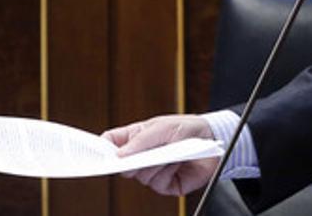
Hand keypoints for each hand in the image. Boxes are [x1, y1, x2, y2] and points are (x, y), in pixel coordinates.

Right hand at [101, 114, 218, 195]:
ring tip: (169, 153)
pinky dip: (165, 172)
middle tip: (142, 154)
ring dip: (154, 165)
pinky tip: (176, 163)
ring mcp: (152, 171)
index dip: (101, 149)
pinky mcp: (165, 184)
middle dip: (131, 161)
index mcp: (135, 138)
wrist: (213, 139)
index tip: (97, 154)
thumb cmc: (187, 128)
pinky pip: (156, 184)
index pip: (110, 144)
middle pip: (122, 166)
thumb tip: (119, 155)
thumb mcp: (162, 127)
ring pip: (139, 177)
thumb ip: (140, 140)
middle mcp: (141, 156)